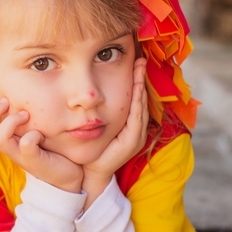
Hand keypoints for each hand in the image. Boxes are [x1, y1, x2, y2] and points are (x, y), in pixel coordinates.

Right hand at [0, 98, 83, 193]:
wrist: (68, 177)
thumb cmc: (51, 150)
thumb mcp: (35, 132)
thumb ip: (27, 120)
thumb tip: (25, 95)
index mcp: (7, 141)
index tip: (5, 100)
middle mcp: (10, 148)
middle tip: (8, 103)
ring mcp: (21, 155)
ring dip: (10, 121)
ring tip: (25, 115)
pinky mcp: (35, 160)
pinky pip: (26, 144)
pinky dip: (32, 135)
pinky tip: (41, 134)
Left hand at [81, 58, 147, 207]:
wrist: (90, 171)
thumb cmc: (90, 147)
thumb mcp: (94, 123)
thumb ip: (97, 109)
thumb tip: (90, 90)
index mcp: (128, 124)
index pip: (135, 98)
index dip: (136, 80)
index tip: (135, 62)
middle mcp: (136, 128)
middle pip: (140, 98)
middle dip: (141, 79)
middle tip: (141, 60)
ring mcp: (136, 135)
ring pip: (140, 105)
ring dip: (141, 86)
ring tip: (140, 69)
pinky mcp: (132, 140)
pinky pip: (136, 117)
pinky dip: (138, 101)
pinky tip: (137, 88)